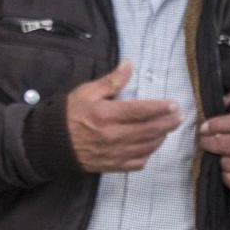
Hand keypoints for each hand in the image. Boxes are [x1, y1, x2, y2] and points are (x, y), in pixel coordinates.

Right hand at [66, 62, 181, 172]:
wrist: (50, 142)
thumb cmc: (68, 114)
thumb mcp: (87, 92)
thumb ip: (112, 80)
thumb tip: (130, 64)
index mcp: (107, 115)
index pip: (142, 111)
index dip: (161, 108)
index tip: (173, 104)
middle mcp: (113, 135)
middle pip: (150, 130)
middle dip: (168, 123)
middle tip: (179, 117)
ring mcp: (115, 153)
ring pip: (147, 146)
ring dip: (162, 137)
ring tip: (168, 129)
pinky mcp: (113, 165)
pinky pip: (138, 162)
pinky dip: (149, 153)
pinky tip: (151, 145)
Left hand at [199, 91, 229, 194]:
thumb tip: (226, 96)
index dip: (215, 124)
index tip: (204, 128)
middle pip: (227, 144)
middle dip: (210, 143)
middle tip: (204, 141)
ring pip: (226, 163)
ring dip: (218, 160)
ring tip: (219, 155)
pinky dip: (225, 175)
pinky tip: (229, 168)